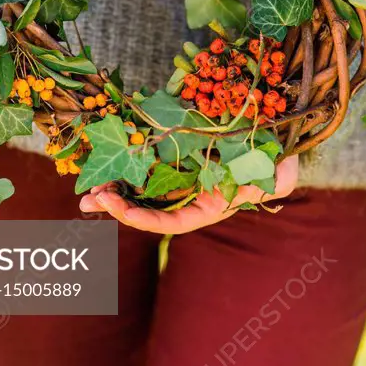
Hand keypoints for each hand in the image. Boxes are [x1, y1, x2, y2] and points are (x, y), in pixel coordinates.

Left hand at [78, 155, 298, 234]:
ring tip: (88, 191)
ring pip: (141, 189)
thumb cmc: (278, 163)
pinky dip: (128, 165)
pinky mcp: (176, 156)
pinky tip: (108, 163)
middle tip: (87, 202)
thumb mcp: (277, 176)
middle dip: (117, 208)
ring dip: (115, 190)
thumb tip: (253, 187)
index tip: (123, 212)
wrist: (275, 143)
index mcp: (206, 208)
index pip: (171, 222)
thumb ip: (266, 185)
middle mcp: (188, 197)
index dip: (145, 219)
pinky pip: (147, 164)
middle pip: (147, 209)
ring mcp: (181, 178)